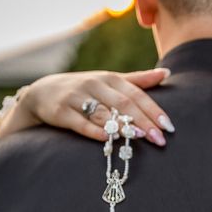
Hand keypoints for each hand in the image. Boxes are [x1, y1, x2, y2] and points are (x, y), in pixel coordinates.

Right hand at [0, 68, 173, 145]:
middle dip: (144, 121)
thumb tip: (167, 73)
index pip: (137, 94)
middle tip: (160, 139)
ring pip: (103, 112)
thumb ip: (138, 80)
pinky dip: (93, 130)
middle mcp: (95, 84)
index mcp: (110, 78)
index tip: (169, 127)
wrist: (42, 92)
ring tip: (140, 138)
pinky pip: (79, 122)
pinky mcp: (60, 111)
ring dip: (122, 125)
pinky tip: (108, 138)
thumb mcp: (110, 82)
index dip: (154, 110)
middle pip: (124, 103)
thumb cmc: (85, 89)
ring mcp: (76, 97)